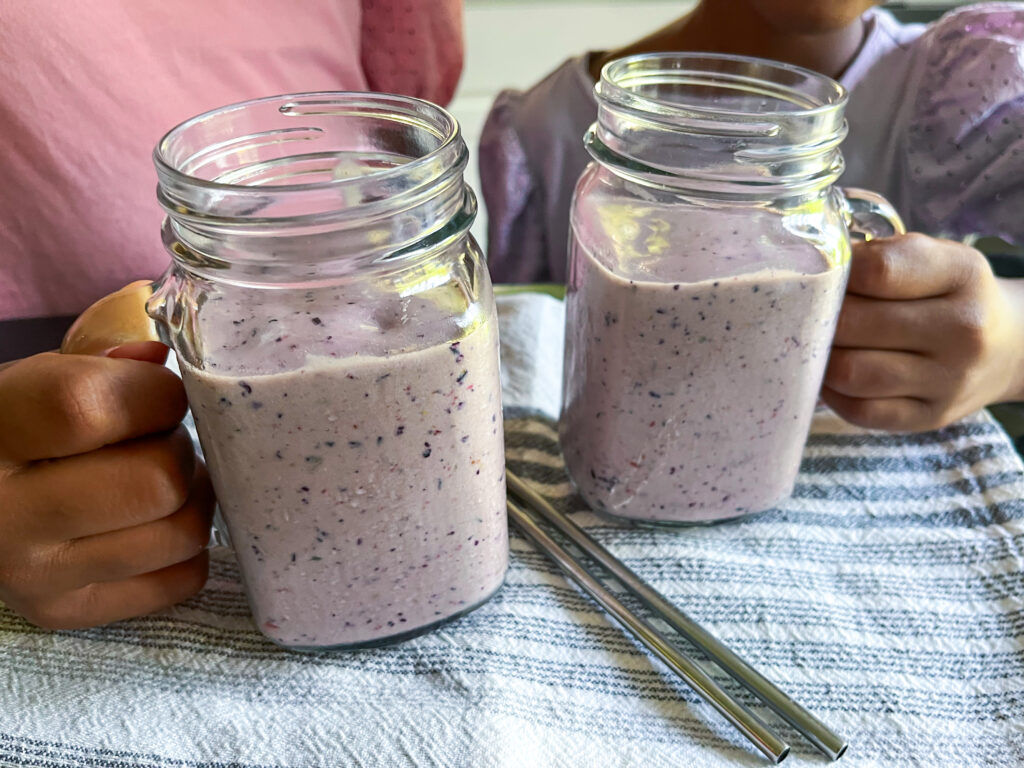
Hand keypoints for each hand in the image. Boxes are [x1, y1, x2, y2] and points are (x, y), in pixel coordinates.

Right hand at [0, 348, 213, 628]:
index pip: (87, 410)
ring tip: (161, 479)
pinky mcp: (66, 613)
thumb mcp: (35, 381)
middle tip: (159, 440)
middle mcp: (4, 516)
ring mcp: (36, 576)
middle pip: (156, 481)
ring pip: (181, 533)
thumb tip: (161, 362)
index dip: (152, 395)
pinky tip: (154, 522)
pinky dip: (186, 548)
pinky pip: (182, 580)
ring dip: (192, 498)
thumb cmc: (14, 427)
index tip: (159, 392)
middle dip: (178, 450)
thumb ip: (101, 367)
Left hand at [822, 233, 1023, 431]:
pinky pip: (860, 411)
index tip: (825, 276)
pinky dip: (834, 393)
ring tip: (818, 344)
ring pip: (850, 373)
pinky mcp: (930, 417)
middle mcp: (964, 330)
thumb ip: (878, 259)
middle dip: (817, 317)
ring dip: (821, 358)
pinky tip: (832, 375)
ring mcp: (949, 380)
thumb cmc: (949, 295)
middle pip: (853, 324)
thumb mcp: (932, 259)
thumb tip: (811, 274)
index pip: (876, 271)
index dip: (836, 272)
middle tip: (807, 313)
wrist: (1006, 347)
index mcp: (962, 275)